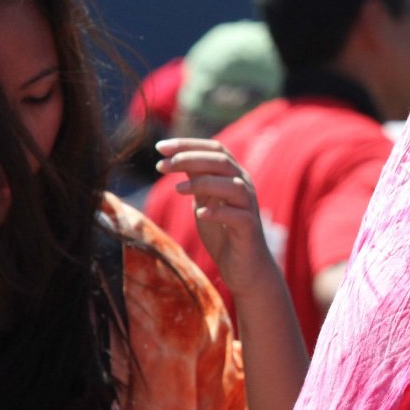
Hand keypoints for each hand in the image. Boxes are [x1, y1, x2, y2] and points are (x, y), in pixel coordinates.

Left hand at [155, 138, 277, 299]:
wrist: (244, 266)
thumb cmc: (223, 232)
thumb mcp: (204, 201)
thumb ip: (196, 181)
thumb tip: (175, 159)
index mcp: (233, 176)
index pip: (214, 149)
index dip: (188, 144)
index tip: (159, 147)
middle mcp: (244, 186)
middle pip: (221, 161)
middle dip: (190, 159)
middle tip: (162, 165)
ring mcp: (248, 207)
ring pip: (232, 185)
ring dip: (203, 183)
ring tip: (177, 190)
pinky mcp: (249, 228)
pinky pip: (238, 215)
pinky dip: (219, 212)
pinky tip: (200, 214)